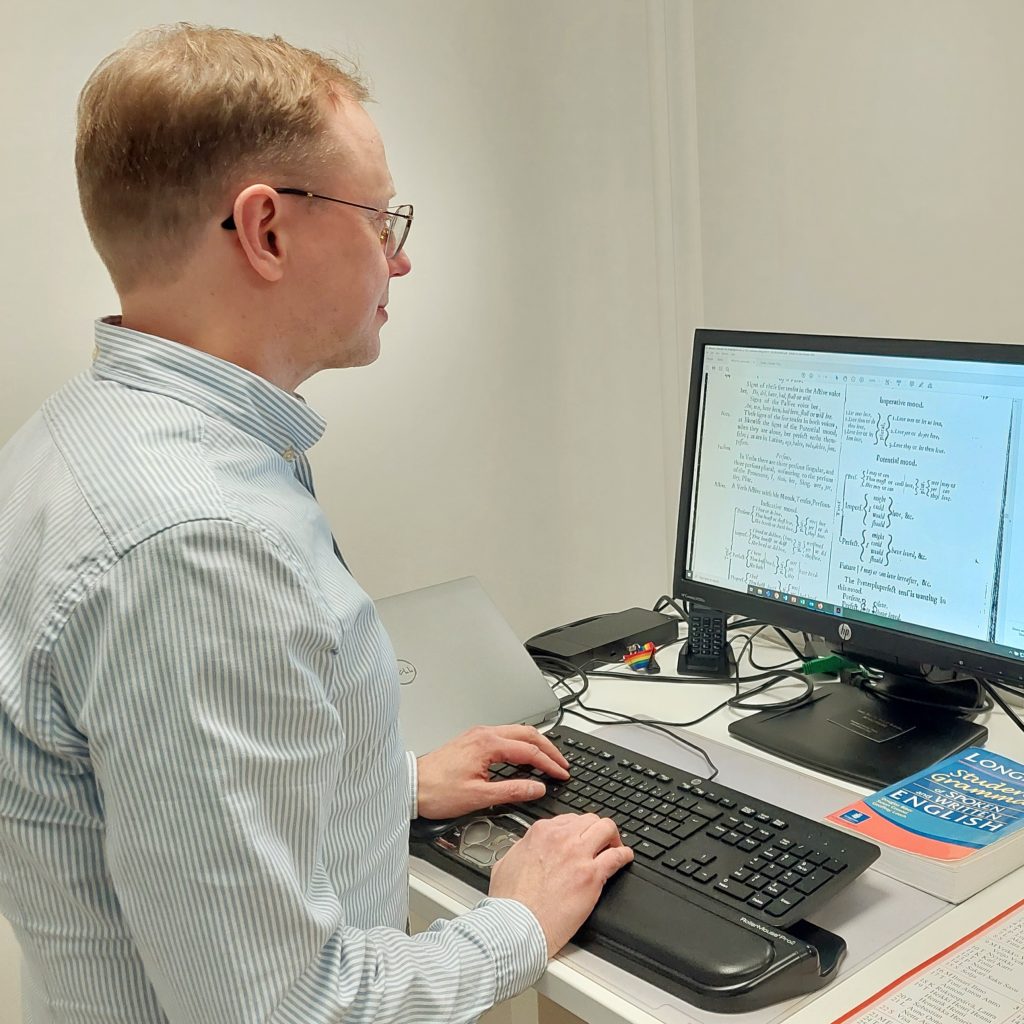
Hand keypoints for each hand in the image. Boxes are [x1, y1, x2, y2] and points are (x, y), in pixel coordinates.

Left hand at [416, 724, 569, 818]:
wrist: (411, 786)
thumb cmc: (437, 791)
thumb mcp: (479, 797)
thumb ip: (512, 791)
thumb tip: (537, 788)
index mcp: (488, 744)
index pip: (529, 751)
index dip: (549, 763)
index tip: (562, 774)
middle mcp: (484, 734)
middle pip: (528, 734)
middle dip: (549, 748)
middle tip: (562, 764)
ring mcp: (478, 735)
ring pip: (517, 732)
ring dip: (536, 744)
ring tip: (549, 760)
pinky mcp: (472, 740)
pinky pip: (505, 736)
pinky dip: (521, 745)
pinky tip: (524, 757)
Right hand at [488, 813, 632, 957]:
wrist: (518, 925)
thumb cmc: (509, 902)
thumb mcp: (506, 863)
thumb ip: (520, 849)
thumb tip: (526, 848)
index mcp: (540, 833)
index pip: (568, 820)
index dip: (577, 830)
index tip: (580, 839)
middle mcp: (561, 838)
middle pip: (590, 820)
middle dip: (596, 830)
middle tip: (600, 843)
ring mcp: (578, 855)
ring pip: (606, 829)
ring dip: (613, 837)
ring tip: (615, 848)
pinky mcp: (591, 875)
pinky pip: (617, 856)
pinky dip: (624, 855)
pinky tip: (625, 859)